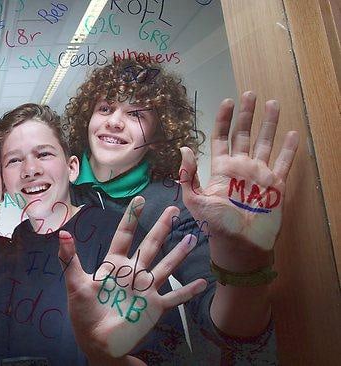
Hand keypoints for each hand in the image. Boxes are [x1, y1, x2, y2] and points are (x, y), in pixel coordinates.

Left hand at [57, 197, 206, 362]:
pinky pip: (174, 298)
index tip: (139, 200)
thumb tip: (61, 233)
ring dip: (179, 253)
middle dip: (161, 227)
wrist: (97, 342)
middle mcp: (133, 273)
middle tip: (174, 209)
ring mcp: (145, 290)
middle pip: (150, 245)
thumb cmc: (84, 314)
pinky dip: (188, 291)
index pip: (124, 236)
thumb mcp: (75, 284)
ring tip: (192, 237)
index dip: (131, 218)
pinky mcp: (154, 308)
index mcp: (114, 265)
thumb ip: (69, 259)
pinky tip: (203, 283)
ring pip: (166, 267)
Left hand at [179, 92, 297, 268]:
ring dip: (269, 124)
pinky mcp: (275, 185)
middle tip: (251, 94)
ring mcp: (258, 174)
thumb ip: (189, 175)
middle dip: (247, 115)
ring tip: (273, 103)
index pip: (221, 138)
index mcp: (220, 169)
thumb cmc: (215, 226)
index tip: (227, 101)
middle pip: (244, 135)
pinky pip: (283, 162)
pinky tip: (291, 133)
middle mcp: (240, 167)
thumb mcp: (195, 200)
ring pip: (265, 143)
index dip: (223, 120)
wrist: (239, 246)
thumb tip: (184, 148)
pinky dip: (288, 148)